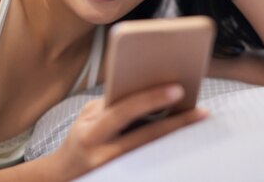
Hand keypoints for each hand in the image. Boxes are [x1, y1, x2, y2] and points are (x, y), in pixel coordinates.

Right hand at [50, 84, 207, 179]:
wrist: (62, 174)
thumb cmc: (81, 137)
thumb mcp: (88, 118)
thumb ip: (113, 105)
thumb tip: (148, 89)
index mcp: (92, 130)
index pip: (125, 111)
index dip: (151, 99)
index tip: (178, 89)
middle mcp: (102, 152)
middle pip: (146, 136)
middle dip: (176, 122)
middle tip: (201, 112)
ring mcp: (113, 169)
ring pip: (152, 152)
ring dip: (177, 137)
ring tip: (197, 124)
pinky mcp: (122, 178)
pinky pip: (151, 163)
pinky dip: (168, 149)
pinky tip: (182, 140)